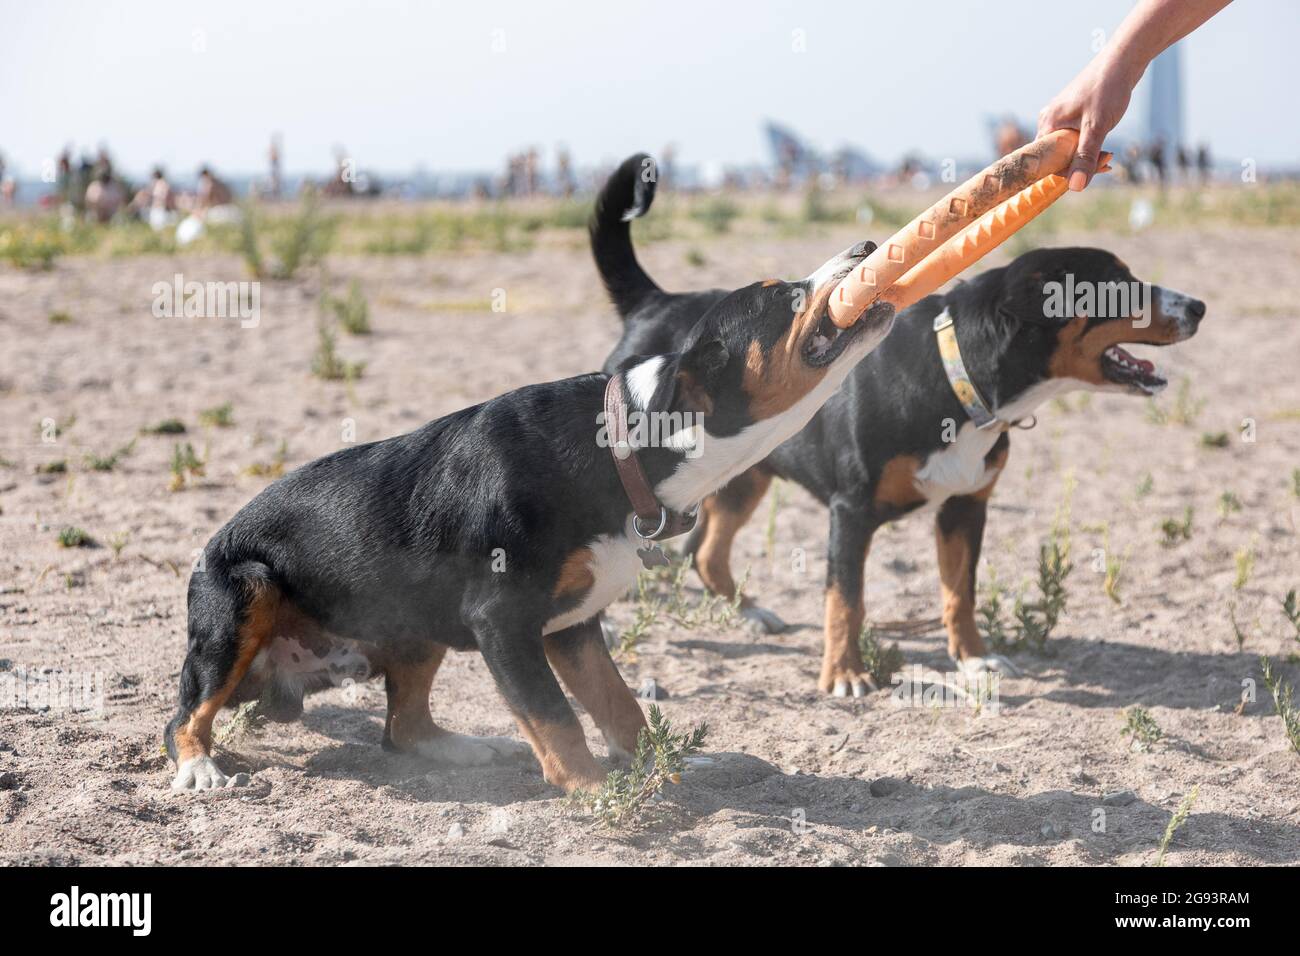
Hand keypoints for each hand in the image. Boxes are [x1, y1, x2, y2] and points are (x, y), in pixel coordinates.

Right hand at [1037, 50, 1135, 190]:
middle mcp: (1049, 120)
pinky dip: (1089, 145)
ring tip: (1108, 154)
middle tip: (1107, 161)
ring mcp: (1059, 116)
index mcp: (1048, 124)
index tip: (1092, 170)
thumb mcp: (1097, 128)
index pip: (1046, 162)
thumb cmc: (1108, 89)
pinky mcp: (1071, 114)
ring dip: (1087, 156)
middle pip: (1057, 156)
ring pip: (1068, 148)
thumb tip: (1075, 188)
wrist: (1123, 60)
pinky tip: (1104, 146)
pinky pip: (1074, 138)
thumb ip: (1085, 158)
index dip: (1067, 172)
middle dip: (1080, 165)